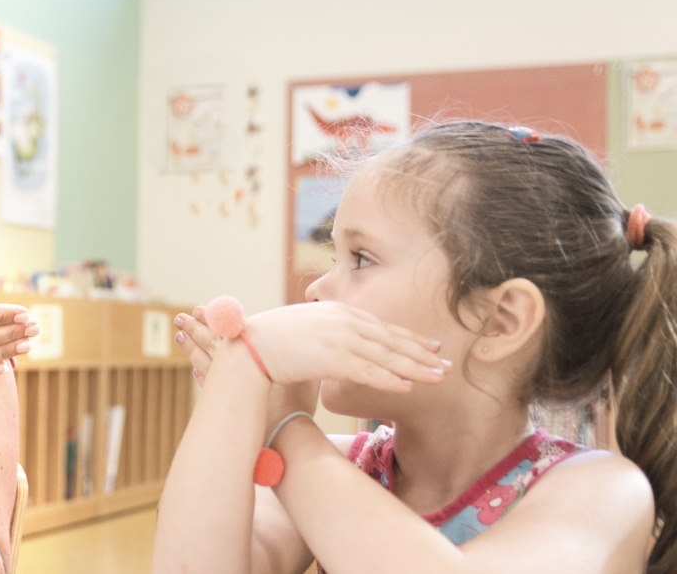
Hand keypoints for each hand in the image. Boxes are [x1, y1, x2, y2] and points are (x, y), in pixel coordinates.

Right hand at [176, 301, 447, 392]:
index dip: (410, 339)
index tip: (432, 348)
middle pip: (391, 339)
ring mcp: (339, 337)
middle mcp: (344, 320)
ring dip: (416, 368)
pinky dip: (390, 379)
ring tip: (439, 378)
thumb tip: (339, 349)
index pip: (382, 327)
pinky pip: (368, 371)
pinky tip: (409, 387)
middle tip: (448, 365)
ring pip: (387, 356)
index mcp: (339, 310)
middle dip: (422, 354)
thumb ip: (328, 335)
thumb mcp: (306, 330)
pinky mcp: (332, 357)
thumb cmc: (271, 341)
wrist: (248, 346)